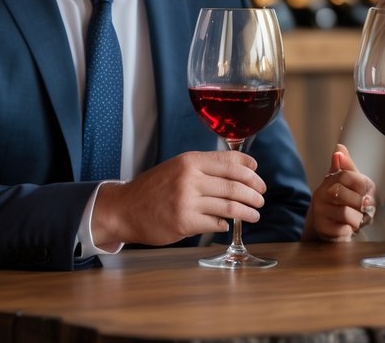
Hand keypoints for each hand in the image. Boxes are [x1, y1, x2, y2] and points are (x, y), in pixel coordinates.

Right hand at [91, 151, 265, 247]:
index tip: (259, 179)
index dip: (250, 172)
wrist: (124, 208)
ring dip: (246, 211)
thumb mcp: (178, 167)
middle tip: (261, 199)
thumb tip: (245, 166)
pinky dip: (225, 224)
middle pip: (234, 185)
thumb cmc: (154, 187)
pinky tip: (226, 224)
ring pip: (229, 206)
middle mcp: (190, 178)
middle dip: (253, 193)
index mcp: (190, 160)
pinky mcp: (184, 223)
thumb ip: (206, 166)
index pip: (230, 162)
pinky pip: (215, 224)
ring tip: (254, 214)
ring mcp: (187, 201)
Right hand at [304, 144, 375, 241]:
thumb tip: (339, 148)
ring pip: (345, 213)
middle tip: (362, 208)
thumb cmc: (346, 203)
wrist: (333, 227)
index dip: (361, 185)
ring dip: (357, 219)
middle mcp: (320, 193)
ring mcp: (319, 211)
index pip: (346, 175)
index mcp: (329, 179)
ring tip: (356, 219)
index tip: (365, 193)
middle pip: (342, 193)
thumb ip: (348, 167)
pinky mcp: (322, 228)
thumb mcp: (351, 184)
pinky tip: (348, 227)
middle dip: (359, 203)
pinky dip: (350, 230)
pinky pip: (342, 229)